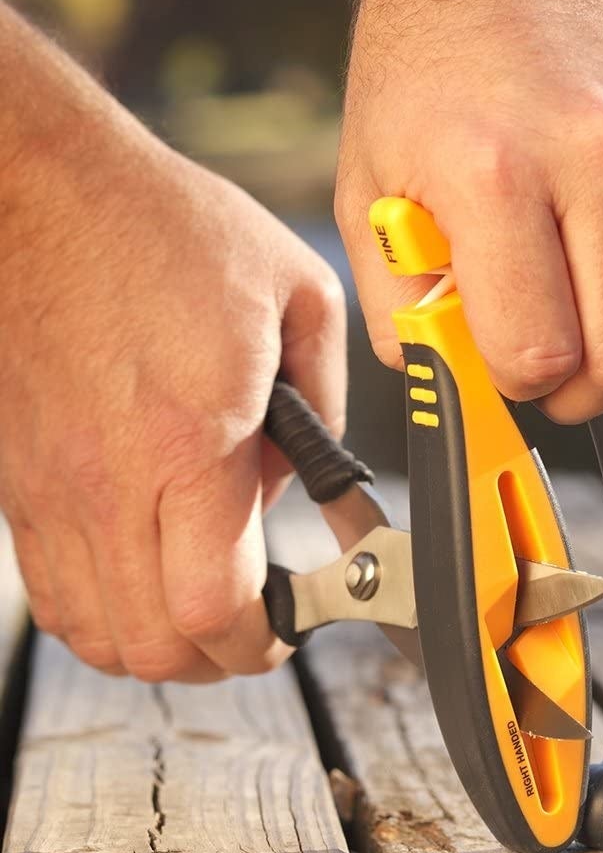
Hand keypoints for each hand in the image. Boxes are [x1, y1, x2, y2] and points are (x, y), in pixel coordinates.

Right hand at [0, 126, 344, 681]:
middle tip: (258, 630)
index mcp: (191, 439)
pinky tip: (139, 577)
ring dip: (159, 645)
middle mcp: (109, 480)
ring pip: (95, 632)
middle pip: (154, 645)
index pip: (218, 605)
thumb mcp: (298, 295)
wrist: (43, 191)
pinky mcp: (18, 479)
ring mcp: (51, 487)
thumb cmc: (164, 229)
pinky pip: (52, 586)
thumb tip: (312, 478)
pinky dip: (102, 611)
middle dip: (218, 660)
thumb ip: (323, 401)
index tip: (291, 628)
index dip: (261, 643)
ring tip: (204, 612)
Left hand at [329, 0, 602, 423]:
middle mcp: (598, 146)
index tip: (511, 374)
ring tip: (569, 261)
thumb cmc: (422, 59)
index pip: (538, 352)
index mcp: (494, 169)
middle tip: (559, 378)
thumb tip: (459, 386)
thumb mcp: (369, 181)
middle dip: (588, 390)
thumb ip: (403, 303)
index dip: (521, 384)